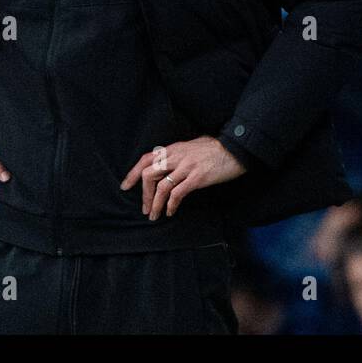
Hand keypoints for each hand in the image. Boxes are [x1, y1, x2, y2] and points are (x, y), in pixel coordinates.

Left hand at [119, 135, 248, 220]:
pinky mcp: (197, 178)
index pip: (145, 159)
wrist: (235, 149)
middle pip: (149, 175)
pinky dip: (171, 205)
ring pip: (161, 187)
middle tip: (144, 208)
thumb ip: (179, 155)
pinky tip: (170, 212)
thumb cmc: (215, 149)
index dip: (133, 173)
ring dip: (155, 204)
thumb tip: (169, 166)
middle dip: (143, 194)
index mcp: (173, 149)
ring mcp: (186, 167)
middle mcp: (176, 156)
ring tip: (154, 215)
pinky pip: (177, 193)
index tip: (126, 186)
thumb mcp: (192, 147)